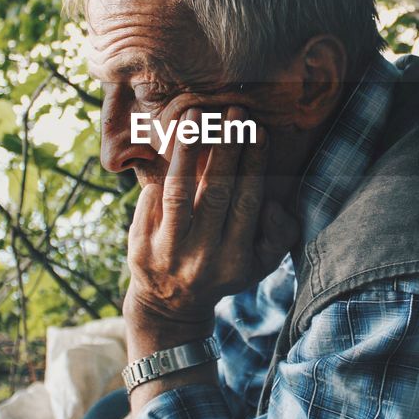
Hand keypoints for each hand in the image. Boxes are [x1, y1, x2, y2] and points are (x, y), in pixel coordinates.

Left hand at [125, 106, 297, 328]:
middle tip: (233, 112)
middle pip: (215, 192)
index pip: (247, 202)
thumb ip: (278, 236)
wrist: (169, 306)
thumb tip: (274, 205)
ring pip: (178, 191)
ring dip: (187, 150)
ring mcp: (167, 251)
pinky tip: (169, 139)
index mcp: (235, 259)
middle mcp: (201, 256)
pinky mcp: (139, 245)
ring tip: (194, 116)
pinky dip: (161, 169)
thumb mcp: (260, 265)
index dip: (253, 165)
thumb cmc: (223, 272)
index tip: (258, 131)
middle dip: (226, 148)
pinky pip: (151, 199)